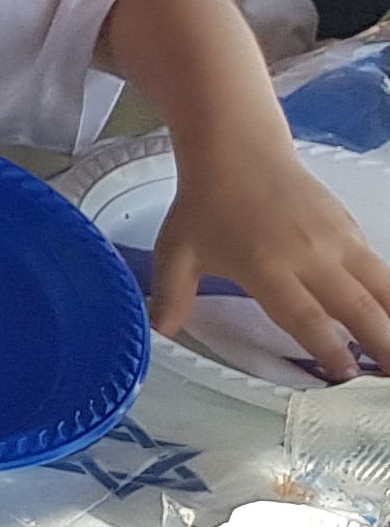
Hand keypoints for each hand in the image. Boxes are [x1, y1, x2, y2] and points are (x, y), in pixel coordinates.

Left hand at [151, 143, 389, 380]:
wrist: (237, 151)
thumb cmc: (206, 204)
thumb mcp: (176, 253)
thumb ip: (171, 297)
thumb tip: (158, 334)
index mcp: (268, 267)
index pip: (306, 318)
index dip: (329, 350)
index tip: (344, 376)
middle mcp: (311, 255)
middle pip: (354, 306)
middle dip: (379, 343)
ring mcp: (336, 238)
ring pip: (378, 284)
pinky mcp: (349, 225)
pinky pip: (377, 263)